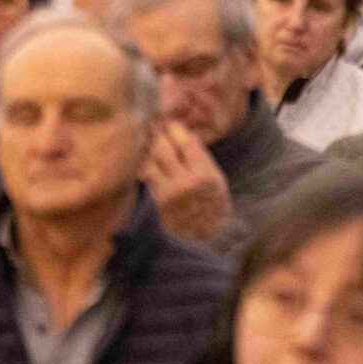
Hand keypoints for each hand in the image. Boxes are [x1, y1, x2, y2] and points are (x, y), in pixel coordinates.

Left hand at [146, 122, 231, 242]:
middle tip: (157, 128)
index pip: (185, 143)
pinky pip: (146, 177)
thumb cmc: (214, 204)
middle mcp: (184, 184)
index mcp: (203, 176)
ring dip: (150, 151)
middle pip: (163, 148)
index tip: (171, 124)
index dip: (175, 129)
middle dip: (159, 135)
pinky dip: (146, 166)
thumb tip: (182, 132)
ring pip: (150, 161)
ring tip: (152, 144)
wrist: (206, 239)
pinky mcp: (155, 203)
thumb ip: (200, 156)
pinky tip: (150, 162)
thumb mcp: (217, 178)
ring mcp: (167, 194)